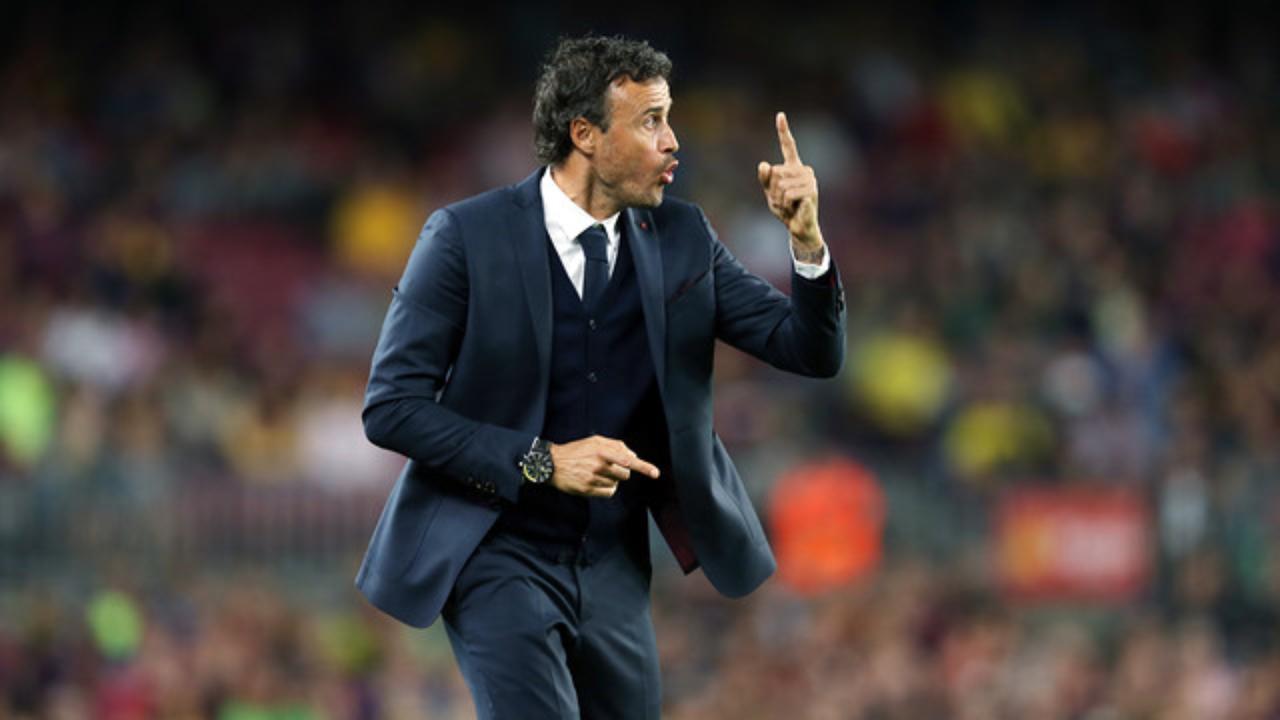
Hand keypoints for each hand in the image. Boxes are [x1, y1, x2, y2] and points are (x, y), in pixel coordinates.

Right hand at [548, 436, 660, 497]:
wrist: (552, 464)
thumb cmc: (576, 450)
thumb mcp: (594, 441)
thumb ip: (616, 445)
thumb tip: (633, 456)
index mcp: (601, 450)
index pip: (627, 460)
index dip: (643, 467)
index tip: (655, 473)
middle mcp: (598, 465)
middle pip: (625, 474)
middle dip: (622, 472)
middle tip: (609, 467)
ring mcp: (593, 479)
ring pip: (617, 484)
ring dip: (612, 480)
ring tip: (598, 473)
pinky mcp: (588, 490)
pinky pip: (609, 493)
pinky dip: (608, 489)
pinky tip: (597, 483)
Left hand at [757, 112, 824, 261]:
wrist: (798, 227)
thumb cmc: (786, 209)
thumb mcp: (770, 193)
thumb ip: (765, 179)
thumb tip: (764, 164)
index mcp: (793, 167)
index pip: (788, 146)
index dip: (783, 130)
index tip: (780, 115)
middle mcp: (804, 170)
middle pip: (775, 172)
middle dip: (772, 190)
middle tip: (783, 201)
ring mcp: (809, 180)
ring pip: (780, 184)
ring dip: (778, 200)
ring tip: (788, 206)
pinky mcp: (810, 191)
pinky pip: (787, 194)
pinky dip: (785, 204)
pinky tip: (794, 209)